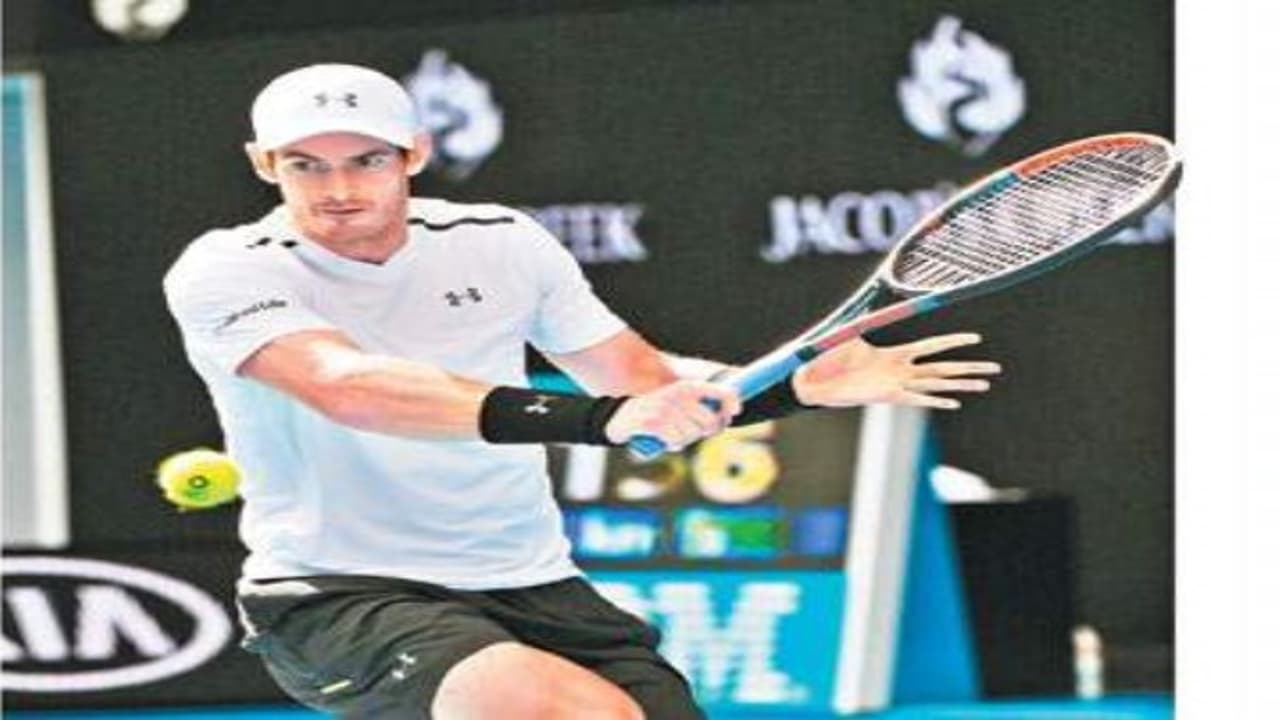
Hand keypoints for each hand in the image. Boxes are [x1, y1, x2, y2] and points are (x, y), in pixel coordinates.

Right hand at [605, 380, 741, 448]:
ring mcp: (666, 409)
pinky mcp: (654, 423)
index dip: (731, 403)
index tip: (736, 410)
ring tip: (673, 432)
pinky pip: (676, 441)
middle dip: (704, 431)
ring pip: (693, 435)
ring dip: (685, 439)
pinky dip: (672, 444)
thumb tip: (730, 414)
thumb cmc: (657, 408)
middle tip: (694, 431)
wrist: (622, 414)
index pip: (720, 392)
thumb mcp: (679, 398)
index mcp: (688, 386)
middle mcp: (679, 395)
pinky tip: (664, 438)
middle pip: (710, 422)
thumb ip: (701, 403)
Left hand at [792, 332, 999, 409]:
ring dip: (961, 385)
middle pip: (943, 368)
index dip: (953, 342)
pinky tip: (955, 403)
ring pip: (936, 385)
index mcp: (893, 354)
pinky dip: (935, 401)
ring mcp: (895, 385)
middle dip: (969, 367)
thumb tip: (870, 297)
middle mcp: (899, 370)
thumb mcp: (847, 332)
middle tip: (995, 368)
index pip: (932, 346)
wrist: (808, 378)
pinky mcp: (885, 397)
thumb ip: (862, 318)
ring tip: (985, 385)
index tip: (977, 338)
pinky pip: (917, 399)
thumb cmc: (825, 356)